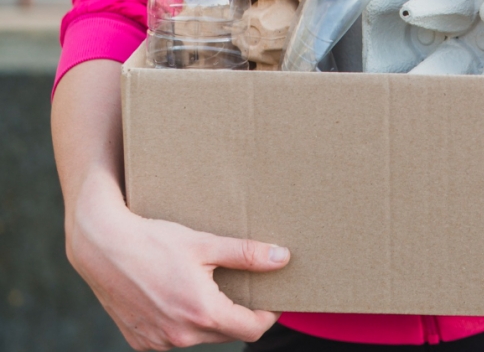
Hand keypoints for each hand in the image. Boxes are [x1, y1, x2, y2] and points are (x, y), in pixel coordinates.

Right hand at [54, 60, 289, 350]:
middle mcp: (180, 334)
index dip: (268, 315)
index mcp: (201, 312)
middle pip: (227, 333)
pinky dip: (182, 323)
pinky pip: (172, 338)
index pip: (252, 329)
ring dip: (210, 319)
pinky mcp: (139, 341)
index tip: (273, 300)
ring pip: (200, 337)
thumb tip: (283, 258)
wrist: (101, 246)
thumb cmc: (154, 241)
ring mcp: (157, 341)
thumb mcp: (205, 243)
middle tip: (244, 289)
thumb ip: (247, 254)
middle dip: (240, 315)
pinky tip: (179, 298)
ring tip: (209, 289)